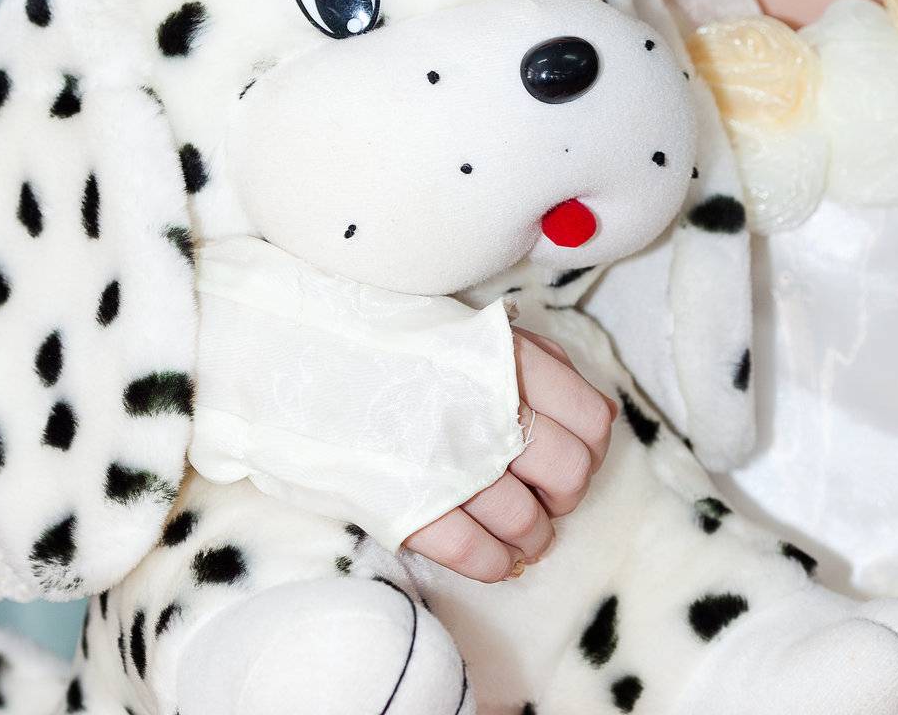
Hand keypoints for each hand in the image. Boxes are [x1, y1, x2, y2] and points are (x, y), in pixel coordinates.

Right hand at [401, 326, 617, 582]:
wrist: (299, 355)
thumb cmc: (391, 344)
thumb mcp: (472, 333)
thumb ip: (539, 364)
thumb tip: (599, 415)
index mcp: (507, 358)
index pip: (590, 421)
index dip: (591, 450)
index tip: (572, 458)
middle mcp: (487, 406)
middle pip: (566, 475)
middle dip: (563, 498)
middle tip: (544, 498)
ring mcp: (449, 458)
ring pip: (525, 522)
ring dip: (531, 538)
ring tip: (520, 536)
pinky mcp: (410, 503)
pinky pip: (476, 553)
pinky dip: (494, 563)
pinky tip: (495, 558)